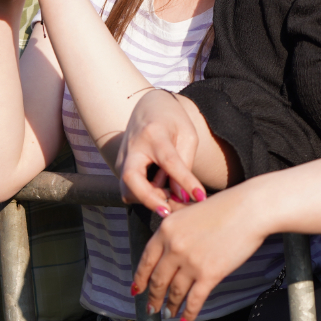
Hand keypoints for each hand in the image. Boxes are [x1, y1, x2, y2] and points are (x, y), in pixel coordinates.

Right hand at [118, 90, 207, 215]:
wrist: (148, 108)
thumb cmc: (172, 121)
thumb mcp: (187, 136)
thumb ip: (185, 165)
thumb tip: (182, 197)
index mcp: (154, 133)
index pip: (169, 161)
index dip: (185, 181)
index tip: (200, 197)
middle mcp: (133, 147)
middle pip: (132, 179)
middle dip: (148, 199)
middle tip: (169, 212)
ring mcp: (122, 160)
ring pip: (128, 190)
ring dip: (150, 199)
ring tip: (173, 196)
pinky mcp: (120, 170)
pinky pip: (131, 190)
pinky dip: (147, 196)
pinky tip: (164, 191)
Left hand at [132, 184, 270, 320]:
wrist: (249, 210)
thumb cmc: (225, 207)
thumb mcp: (189, 209)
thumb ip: (174, 224)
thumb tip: (165, 235)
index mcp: (166, 230)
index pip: (146, 261)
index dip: (140, 279)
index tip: (137, 289)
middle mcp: (174, 247)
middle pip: (158, 280)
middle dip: (153, 297)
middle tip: (151, 307)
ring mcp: (191, 262)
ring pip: (175, 292)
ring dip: (170, 306)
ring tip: (169, 312)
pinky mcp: (209, 275)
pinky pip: (194, 300)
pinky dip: (188, 314)